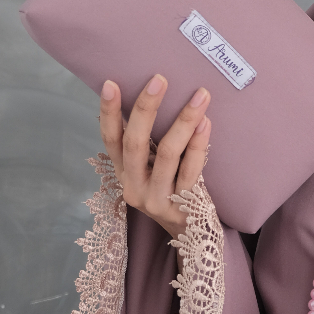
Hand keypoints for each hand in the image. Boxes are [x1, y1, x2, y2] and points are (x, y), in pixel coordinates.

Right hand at [99, 74, 211, 239]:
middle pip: (134, 143)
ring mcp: (157, 198)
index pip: (110, 140)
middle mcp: (135, 187)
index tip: (110, 83)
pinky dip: (198, 144)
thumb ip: (149, 145)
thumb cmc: (173, 190)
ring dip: (183, 121)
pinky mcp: (182, 205)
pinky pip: (191, 170)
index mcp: (124, 174)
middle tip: (160, 79)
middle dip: (145, 108)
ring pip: (166, 154)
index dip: (108, 113)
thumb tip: (151, 99)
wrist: (192, 234)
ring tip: (199, 96)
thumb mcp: (153, 171)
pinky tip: (206, 123)